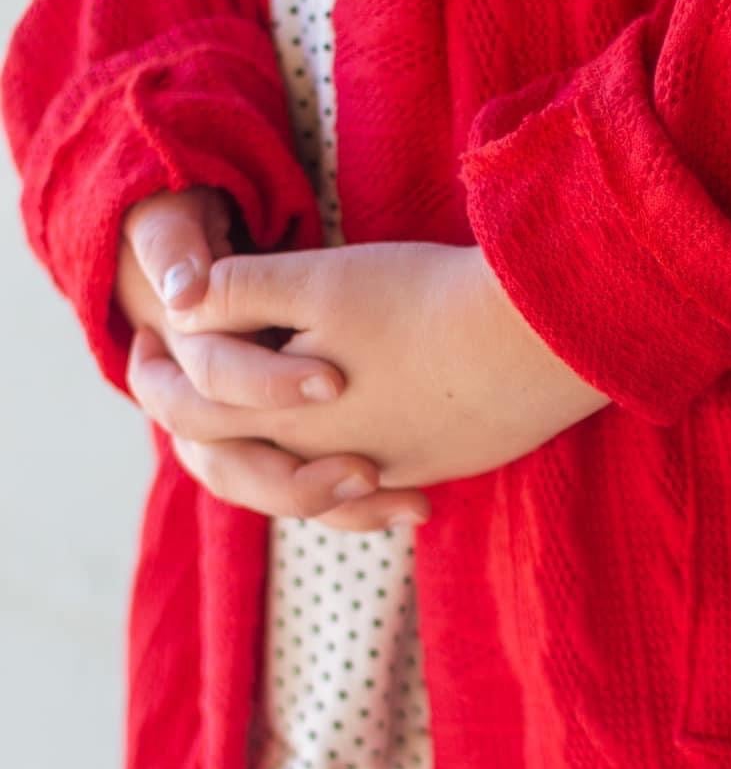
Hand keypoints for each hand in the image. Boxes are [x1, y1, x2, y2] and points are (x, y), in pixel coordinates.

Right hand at [119, 189, 431, 530]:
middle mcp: (207, 414)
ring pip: (283, 492)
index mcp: (172, 369)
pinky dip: (363, 507)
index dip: (263, 388)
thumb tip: (182, 294)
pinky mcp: (293, 443)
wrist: (205, 257)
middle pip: (240, 473)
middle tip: (368, 471)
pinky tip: (419, 505)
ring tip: (410, 503)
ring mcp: (250, 434)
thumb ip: (172, 248)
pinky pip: (319, 498)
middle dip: (301, 481)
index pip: (201, 403)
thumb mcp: (180, 226)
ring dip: (339, 504)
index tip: (333, 380)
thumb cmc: (189, 231)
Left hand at [146, 239, 612, 486]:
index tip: (153, 344)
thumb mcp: (320, 282)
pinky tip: (369, 450)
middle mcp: (331, 460)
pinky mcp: (442, 467)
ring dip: (292, 460)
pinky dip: (361, 475)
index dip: (162, 374)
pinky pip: (382, 485)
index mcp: (284, 419)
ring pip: (317, 480)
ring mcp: (393, 471)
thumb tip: (180, 303)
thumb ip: (239, 293)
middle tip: (209, 387)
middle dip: (217, 425)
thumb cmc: (425, 303)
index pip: (195, 414)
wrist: (540, 340)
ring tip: (282, 425)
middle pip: (249, 459)